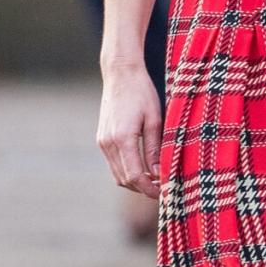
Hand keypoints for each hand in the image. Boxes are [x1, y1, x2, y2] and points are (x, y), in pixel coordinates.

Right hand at [97, 63, 161, 199]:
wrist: (120, 74)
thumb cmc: (141, 92)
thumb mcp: (154, 120)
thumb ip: (155, 148)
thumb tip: (158, 173)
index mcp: (123, 138)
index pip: (135, 176)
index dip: (149, 189)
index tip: (163, 192)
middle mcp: (108, 143)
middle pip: (124, 180)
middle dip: (142, 189)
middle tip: (162, 189)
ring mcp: (102, 141)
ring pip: (117, 174)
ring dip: (134, 181)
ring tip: (154, 180)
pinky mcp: (102, 138)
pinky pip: (113, 163)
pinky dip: (126, 170)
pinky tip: (143, 167)